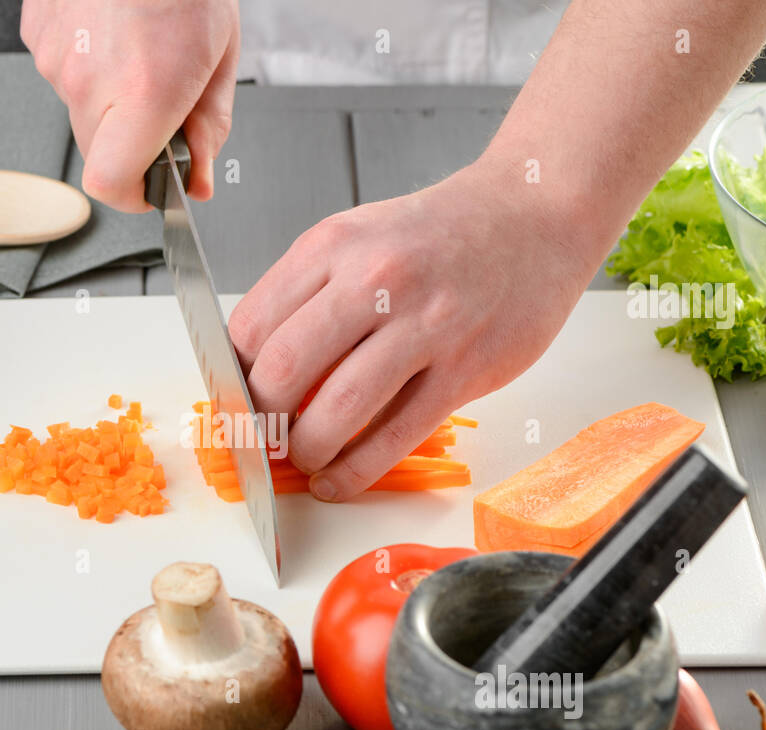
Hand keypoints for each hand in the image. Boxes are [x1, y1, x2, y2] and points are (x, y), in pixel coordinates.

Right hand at [21, 0, 238, 211]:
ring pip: (79, 110)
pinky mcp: (37, 34)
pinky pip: (60, 72)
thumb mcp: (220, 58)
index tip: (151, 187)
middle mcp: (91, 82)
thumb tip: (197, 180)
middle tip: (160, 102)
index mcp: (144, 95)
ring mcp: (55, 57)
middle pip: (98, 152)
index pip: (111, 184)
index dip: (132, 195)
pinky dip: (85, 64)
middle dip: (129, 143)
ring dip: (108, 99)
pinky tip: (111, 32)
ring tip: (138, 50)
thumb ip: (209, 129)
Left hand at [228, 158, 601, 501]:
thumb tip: (256, 372)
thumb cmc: (439, 234)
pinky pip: (395, 437)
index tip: (235, 405)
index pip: (250, 329)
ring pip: (336, 413)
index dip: (233, 380)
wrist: (532, 214)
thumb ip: (308, 295)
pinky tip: (338, 480)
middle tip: (263, 440)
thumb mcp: (357, 237)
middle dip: (261, 422)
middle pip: (283, 373)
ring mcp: (424, 326)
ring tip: (305, 458)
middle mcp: (375, 281)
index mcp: (332, 245)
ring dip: (306, 452)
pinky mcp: (465, 368)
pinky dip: (354, 471)